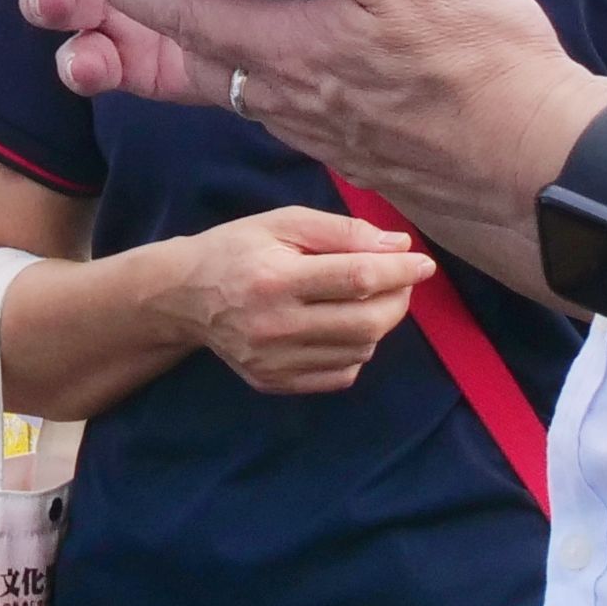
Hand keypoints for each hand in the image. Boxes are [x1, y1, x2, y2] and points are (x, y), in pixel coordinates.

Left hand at [14, 0, 606, 211]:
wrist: (540, 168)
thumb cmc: (485, 65)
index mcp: (287, 50)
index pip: (182, 13)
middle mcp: (286, 99)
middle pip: (191, 57)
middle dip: (139, 27)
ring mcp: (317, 129)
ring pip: (231, 86)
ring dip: (189, 57)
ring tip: (165, 27)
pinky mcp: (349, 146)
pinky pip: (274, 108)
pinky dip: (247, 80)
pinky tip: (267, 63)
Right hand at [151, 206, 435, 394]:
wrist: (183, 297)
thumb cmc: (237, 249)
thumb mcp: (283, 223)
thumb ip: (342, 231)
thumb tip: (398, 247)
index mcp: (275, 279)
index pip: (357, 279)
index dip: (400, 272)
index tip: (423, 264)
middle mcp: (275, 326)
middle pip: (365, 323)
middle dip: (397, 300)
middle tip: (400, 282)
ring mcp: (274, 362)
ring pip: (359, 351)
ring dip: (378, 324)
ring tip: (366, 299)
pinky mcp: (274, 383)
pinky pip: (340, 375)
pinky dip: (356, 350)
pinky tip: (340, 326)